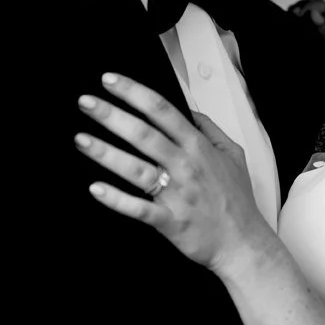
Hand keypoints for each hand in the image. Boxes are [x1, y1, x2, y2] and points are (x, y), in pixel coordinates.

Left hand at [75, 73, 276, 275]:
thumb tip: (190, 111)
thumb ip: (210, 128)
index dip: (134, 93)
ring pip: (136, 169)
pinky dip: (116, 199)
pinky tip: (96, 188)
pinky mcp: (169, 221)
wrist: (243, 243)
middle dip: (112, 116)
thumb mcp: (233, 154)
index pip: (162, 110)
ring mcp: (176, 194)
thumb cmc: (236, 200)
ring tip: (81, 140)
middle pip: (144, 134)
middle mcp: (185, 166)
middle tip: (86, 103)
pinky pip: (138, 208)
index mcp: (198, 147)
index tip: (111, 81)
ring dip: (106, 153)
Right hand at [288, 0, 324, 108]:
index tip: (295, 16)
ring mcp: (314, 47)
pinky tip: (282, 40)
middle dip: (297, 11)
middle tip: (287, 21)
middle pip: (310, 12)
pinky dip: (287, 34)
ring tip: (284, 28)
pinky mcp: (302, 57)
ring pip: (300, 24)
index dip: (308, 6)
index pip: (321, 8)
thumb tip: (313, 15)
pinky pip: (294, 38)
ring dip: (291, 22)